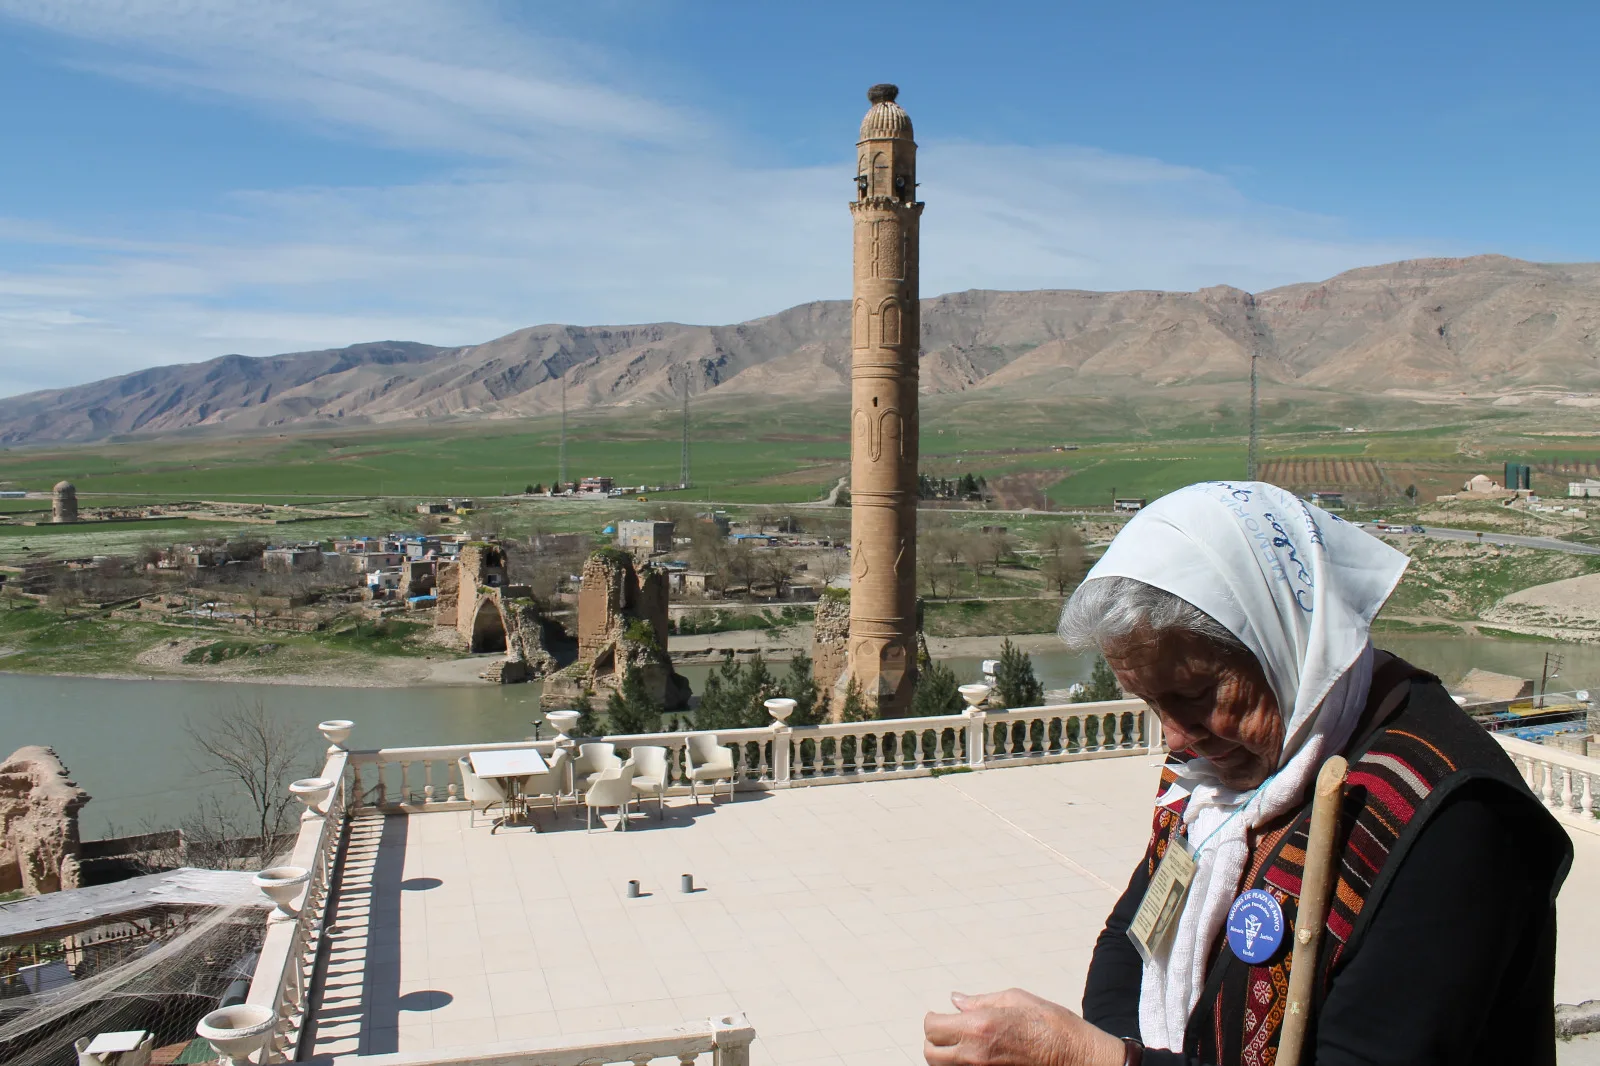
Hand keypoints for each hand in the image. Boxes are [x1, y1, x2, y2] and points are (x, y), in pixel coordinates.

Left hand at [923, 989, 1124, 1065]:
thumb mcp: (1016, 1000)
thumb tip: (956, 1000)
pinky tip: (975, 1055)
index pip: (932, 1028)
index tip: (939, 1016)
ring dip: (946, 1056)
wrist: (1078, 1057)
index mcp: (979, 1027)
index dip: (932, 1020)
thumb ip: (980, 1001)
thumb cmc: (1052, 1026)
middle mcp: (975, 1054)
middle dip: (934, 1040)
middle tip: (946, 1030)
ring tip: (960, 1044)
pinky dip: (962, 1064)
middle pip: (931, 1054)